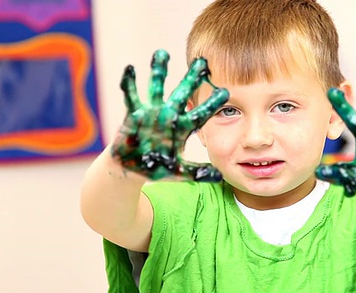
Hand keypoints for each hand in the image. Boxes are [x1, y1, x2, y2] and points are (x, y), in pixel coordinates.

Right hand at [111, 49, 228, 180]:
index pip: (201, 114)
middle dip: (191, 78)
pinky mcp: (133, 114)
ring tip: (161, 52)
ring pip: (157, 87)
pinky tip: (130, 68)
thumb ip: (198, 173)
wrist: (133, 168)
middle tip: (202, 61)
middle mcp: (169, 115)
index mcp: (183, 128)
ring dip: (158, 71)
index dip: (212, 104)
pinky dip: (130, 83)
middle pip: (182, 93)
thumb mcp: (180, 172)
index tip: (226, 91)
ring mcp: (151, 113)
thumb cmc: (158, 168)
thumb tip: (219, 177)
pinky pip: (131, 96)